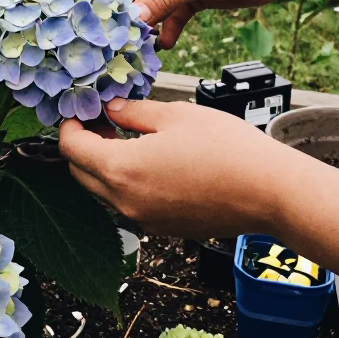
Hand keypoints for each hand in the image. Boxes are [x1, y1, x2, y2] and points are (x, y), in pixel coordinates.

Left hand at [58, 97, 296, 237]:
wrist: (269, 193)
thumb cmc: (226, 148)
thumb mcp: (174, 115)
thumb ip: (134, 112)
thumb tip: (112, 109)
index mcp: (121, 170)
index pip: (71, 149)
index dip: (69, 125)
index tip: (79, 109)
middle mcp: (124, 202)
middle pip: (80, 174)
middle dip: (82, 145)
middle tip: (102, 120)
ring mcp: (143, 220)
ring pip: (103, 192)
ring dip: (103, 165)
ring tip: (126, 137)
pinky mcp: (162, 228)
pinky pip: (128, 204)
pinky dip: (126, 182)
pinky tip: (150, 160)